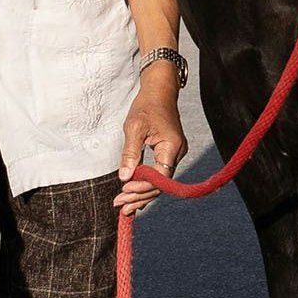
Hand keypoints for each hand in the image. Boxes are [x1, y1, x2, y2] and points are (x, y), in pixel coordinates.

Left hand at [116, 80, 187, 217]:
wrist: (160, 91)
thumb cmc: (147, 106)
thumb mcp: (134, 127)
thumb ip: (130, 153)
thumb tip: (124, 177)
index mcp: (172, 146)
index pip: (160, 177)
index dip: (143, 187)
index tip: (124, 190)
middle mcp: (177, 153)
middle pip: (161, 184)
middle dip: (140, 196)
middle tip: (120, 205)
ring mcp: (175, 154)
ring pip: (160, 182)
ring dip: (142, 194)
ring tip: (124, 206)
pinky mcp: (169, 154)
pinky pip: (159, 175)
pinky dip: (146, 185)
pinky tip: (134, 196)